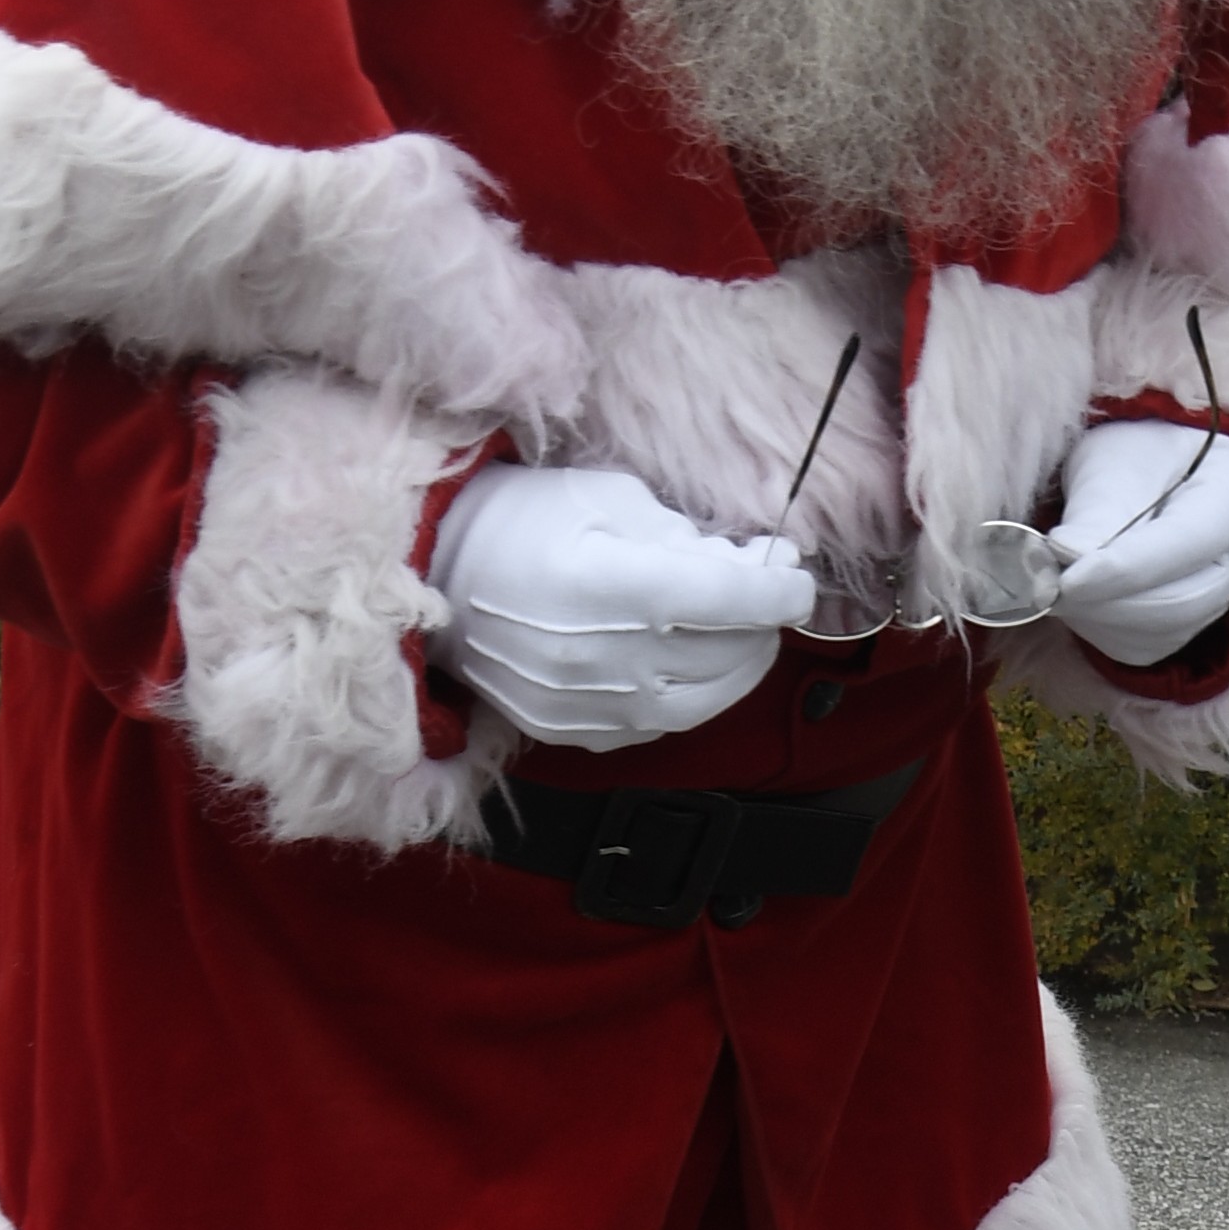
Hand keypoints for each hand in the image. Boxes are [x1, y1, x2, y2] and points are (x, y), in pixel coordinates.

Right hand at [428, 464, 811, 747]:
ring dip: (736, 668)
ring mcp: (586, 703)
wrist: (433, 576)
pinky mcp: (571, 730)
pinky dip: (688, 696)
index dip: (781, 591)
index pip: (734, 601)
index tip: (795, 577)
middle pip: (729, 655)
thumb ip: (686, 537)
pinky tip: (685, 664)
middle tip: (764, 594)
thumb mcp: (608, 499)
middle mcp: (604, 656)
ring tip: (737, 634)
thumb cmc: (520, 521)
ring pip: (703, 702)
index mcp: (616, 585)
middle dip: (762, 625)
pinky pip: (656, 726)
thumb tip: (754, 564)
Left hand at [1044, 416, 1228, 666]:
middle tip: (1039, 583)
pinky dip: (1099, 628)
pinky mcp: (1190, 627)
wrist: (1165, 469)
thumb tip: (1066, 561)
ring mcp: (1224, 596)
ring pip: (1156, 631)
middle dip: (1099, 599)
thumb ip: (1097, 508)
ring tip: (1050, 581)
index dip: (1119, 569)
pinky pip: (1143, 645)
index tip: (1060, 580)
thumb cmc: (1140, 451)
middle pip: (1175, 601)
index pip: (1184, 545)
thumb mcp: (1116, 456)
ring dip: (1093, 616)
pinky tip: (1076, 596)